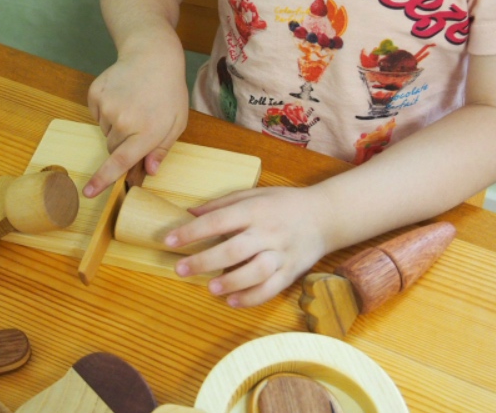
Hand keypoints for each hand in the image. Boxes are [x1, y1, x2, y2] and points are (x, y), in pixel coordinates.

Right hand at [85, 49, 187, 196]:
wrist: (152, 55)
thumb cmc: (169, 92)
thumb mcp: (177, 123)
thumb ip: (161, 150)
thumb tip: (147, 171)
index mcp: (147, 131)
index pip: (121, 162)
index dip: (104, 179)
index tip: (88, 192)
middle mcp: (124, 121)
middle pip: (113, 149)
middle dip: (123, 145)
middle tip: (139, 124)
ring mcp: (107, 106)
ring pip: (105, 132)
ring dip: (116, 127)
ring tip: (133, 106)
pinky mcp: (95, 95)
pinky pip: (96, 116)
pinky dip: (107, 112)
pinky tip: (122, 97)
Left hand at [165, 186, 332, 306]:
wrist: (326, 215)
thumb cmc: (283, 203)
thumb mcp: (254, 194)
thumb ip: (222, 204)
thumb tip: (190, 212)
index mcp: (255, 209)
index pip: (218, 220)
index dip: (192, 232)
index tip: (169, 240)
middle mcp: (268, 231)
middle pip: (234, 249)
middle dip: (204, 261)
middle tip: (180, 269)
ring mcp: (282, 253)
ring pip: (256, 271)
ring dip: (231, 282)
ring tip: (211, 288)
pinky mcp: (292, 271)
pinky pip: (272, 288)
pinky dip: (252, 298)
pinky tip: (232, 301)